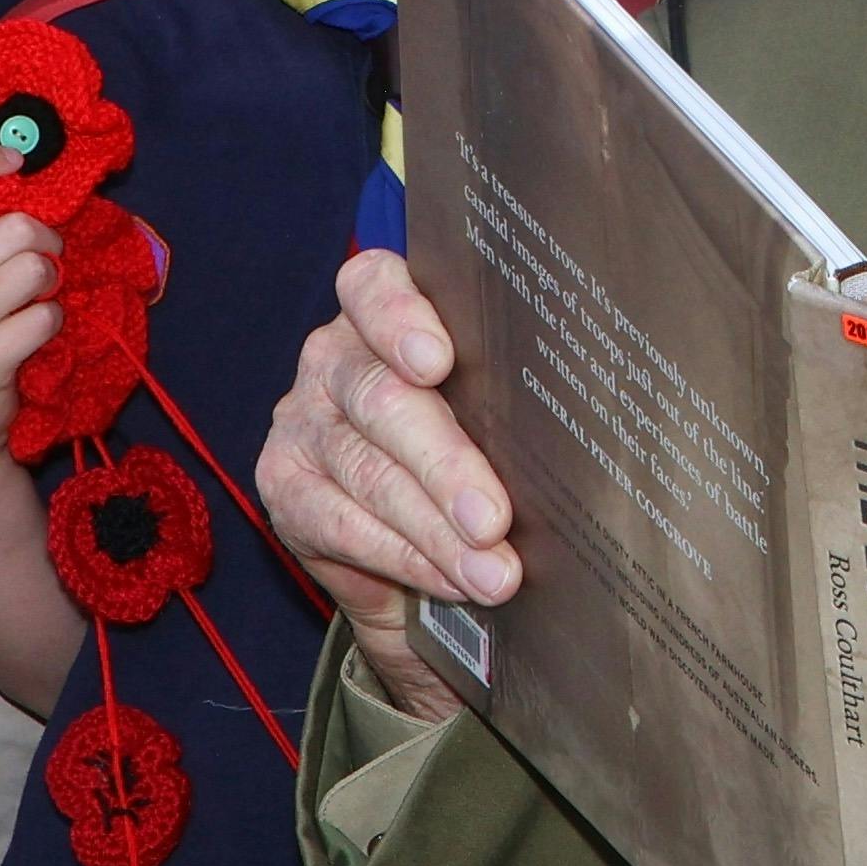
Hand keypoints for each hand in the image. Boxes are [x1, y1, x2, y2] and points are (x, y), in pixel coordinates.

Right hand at [0, 143, 58, 480]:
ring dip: (51, 284)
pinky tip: (28, 338)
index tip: (17, 160)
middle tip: (40, 264)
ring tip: (31, 302)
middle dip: (46, 241)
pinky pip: (46, 316)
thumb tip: (25, 166)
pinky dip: (51, 323)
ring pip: (36, 268)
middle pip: (18, 227)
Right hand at [262, 248, 519, 724]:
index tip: (438, 362)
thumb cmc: (466, 440)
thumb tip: (584, 433)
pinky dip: (405, 558)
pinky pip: (341, 525)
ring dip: (436, 530)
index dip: (402, 317)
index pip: (374, 287)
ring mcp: (302, 422)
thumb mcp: (486, 404)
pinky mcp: (282, 486)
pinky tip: (452, 578)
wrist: (401, 526)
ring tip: (494, 572)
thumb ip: (507, 398)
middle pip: (384, 401)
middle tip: (496, 520)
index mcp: (383, 310)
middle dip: (447, 464)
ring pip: (369, 473)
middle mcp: (334, 358)